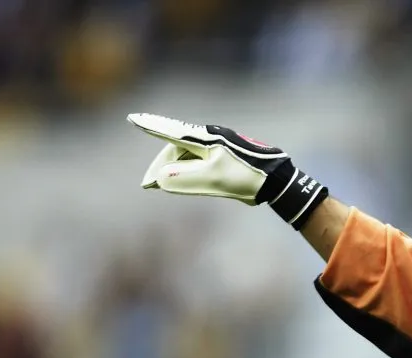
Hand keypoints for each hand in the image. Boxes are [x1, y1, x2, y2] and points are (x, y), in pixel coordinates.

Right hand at [128, 113, 327, 227]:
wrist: (277, 180)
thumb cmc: (245, 177)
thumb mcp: (213, 180)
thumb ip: (185, 179)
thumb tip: (160, 178)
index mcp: (206, 139)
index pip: (172, 131)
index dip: (151, 126)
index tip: (133, 118)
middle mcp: (211, 138)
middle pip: (177, 149)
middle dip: (162, 166)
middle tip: (149, 184)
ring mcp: (219, 147)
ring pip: (188, 157)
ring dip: (175, 170)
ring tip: (164, 185)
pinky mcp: (226, 157)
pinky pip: (199, 162)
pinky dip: (189, 171)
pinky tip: (188, 182)